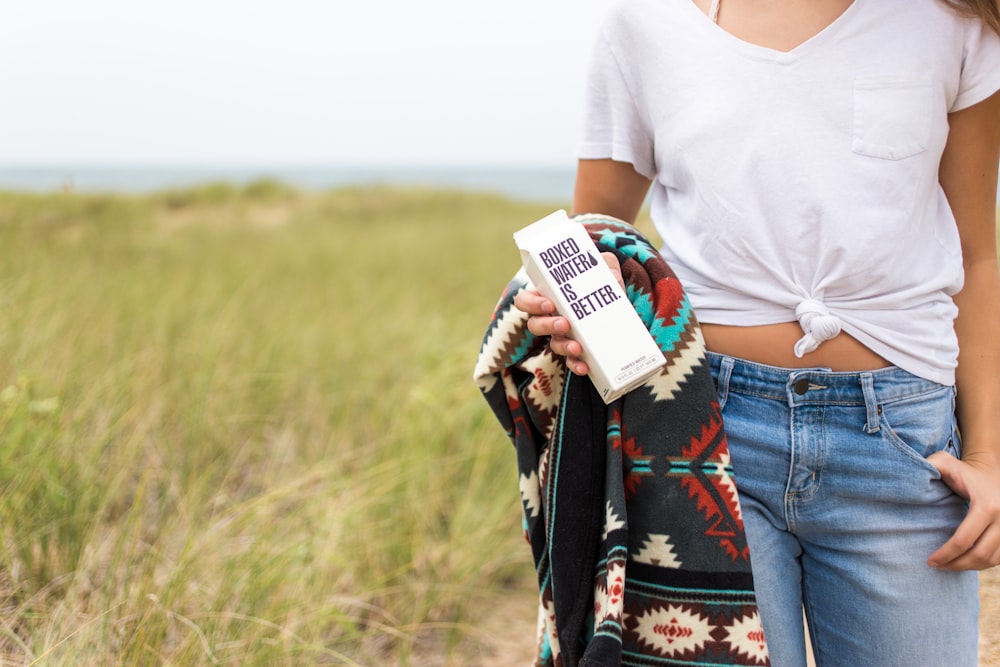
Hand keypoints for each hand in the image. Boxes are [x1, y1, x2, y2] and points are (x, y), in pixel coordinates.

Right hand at [512, 252, 624, 375]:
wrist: (623, 313)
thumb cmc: (603, 289)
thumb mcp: (604, 272)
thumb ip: (606, 263)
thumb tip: (608, 267)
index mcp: (549, 296)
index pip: (525, 300)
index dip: (532, 304)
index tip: (549, 304)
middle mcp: (551, 318)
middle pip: (534, 325)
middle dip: (547, 325)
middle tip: (563, 323)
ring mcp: (563, 337)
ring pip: (552, 344)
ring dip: (563, 345)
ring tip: (576, 346)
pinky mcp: (577, 352)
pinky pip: (570, 361)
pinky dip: (575, 364)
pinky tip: (584, 366)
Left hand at [927, 449, 999, 569]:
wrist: (992, 470)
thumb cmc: (963, 469)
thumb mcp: (945, 462)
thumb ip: (929, 466)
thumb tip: (911, 476)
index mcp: (986, 506)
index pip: (964, 539)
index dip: (946, 554)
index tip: (929, 560)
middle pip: (980, 554)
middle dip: (956, 564)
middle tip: (936, 566)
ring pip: (991, 559)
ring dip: (969, 567)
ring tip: (948, 566)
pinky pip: (999, 558)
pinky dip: (982, 563)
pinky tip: (963, 562)